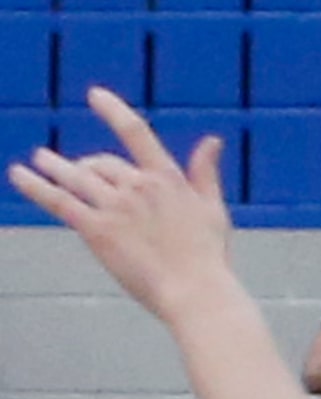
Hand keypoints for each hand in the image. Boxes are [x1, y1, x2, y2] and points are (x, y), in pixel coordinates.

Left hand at [8, 89, 231, 324]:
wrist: (196, 293)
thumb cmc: (209, 259)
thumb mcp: (213, 210)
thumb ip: (206, 174)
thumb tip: (213, 141)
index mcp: (166, 179)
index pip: (135, 132)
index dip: (113, 110)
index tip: (95, 96)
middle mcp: (137, 186)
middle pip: (101, 165)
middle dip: (86, 166)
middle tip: (74, 169)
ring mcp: (115, 206)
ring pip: (74, 177)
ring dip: (53, 165)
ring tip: (39, 159)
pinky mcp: (97, 229)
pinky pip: (58, 200)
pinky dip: (35, 185)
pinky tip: (19, 175)